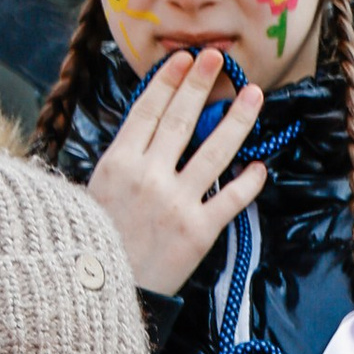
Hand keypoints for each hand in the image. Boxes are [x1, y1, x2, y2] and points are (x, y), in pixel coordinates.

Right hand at [85, 55, 268, 296]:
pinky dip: (247, 182)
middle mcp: (148, 176)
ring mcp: (176, 203)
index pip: (148, 111)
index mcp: (118, 163)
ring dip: (236, 120)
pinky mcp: (198, 232)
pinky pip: (229, 199)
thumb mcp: (93, 192)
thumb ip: (119, 162)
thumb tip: (143, 132)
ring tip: (254, 95)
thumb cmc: (93, 243)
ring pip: (213, 151)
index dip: (168, 82)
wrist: (99, 295)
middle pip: (181, 120)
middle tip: (217, 58)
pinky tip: (260, 166)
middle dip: (201, 84)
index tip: (183, 59)